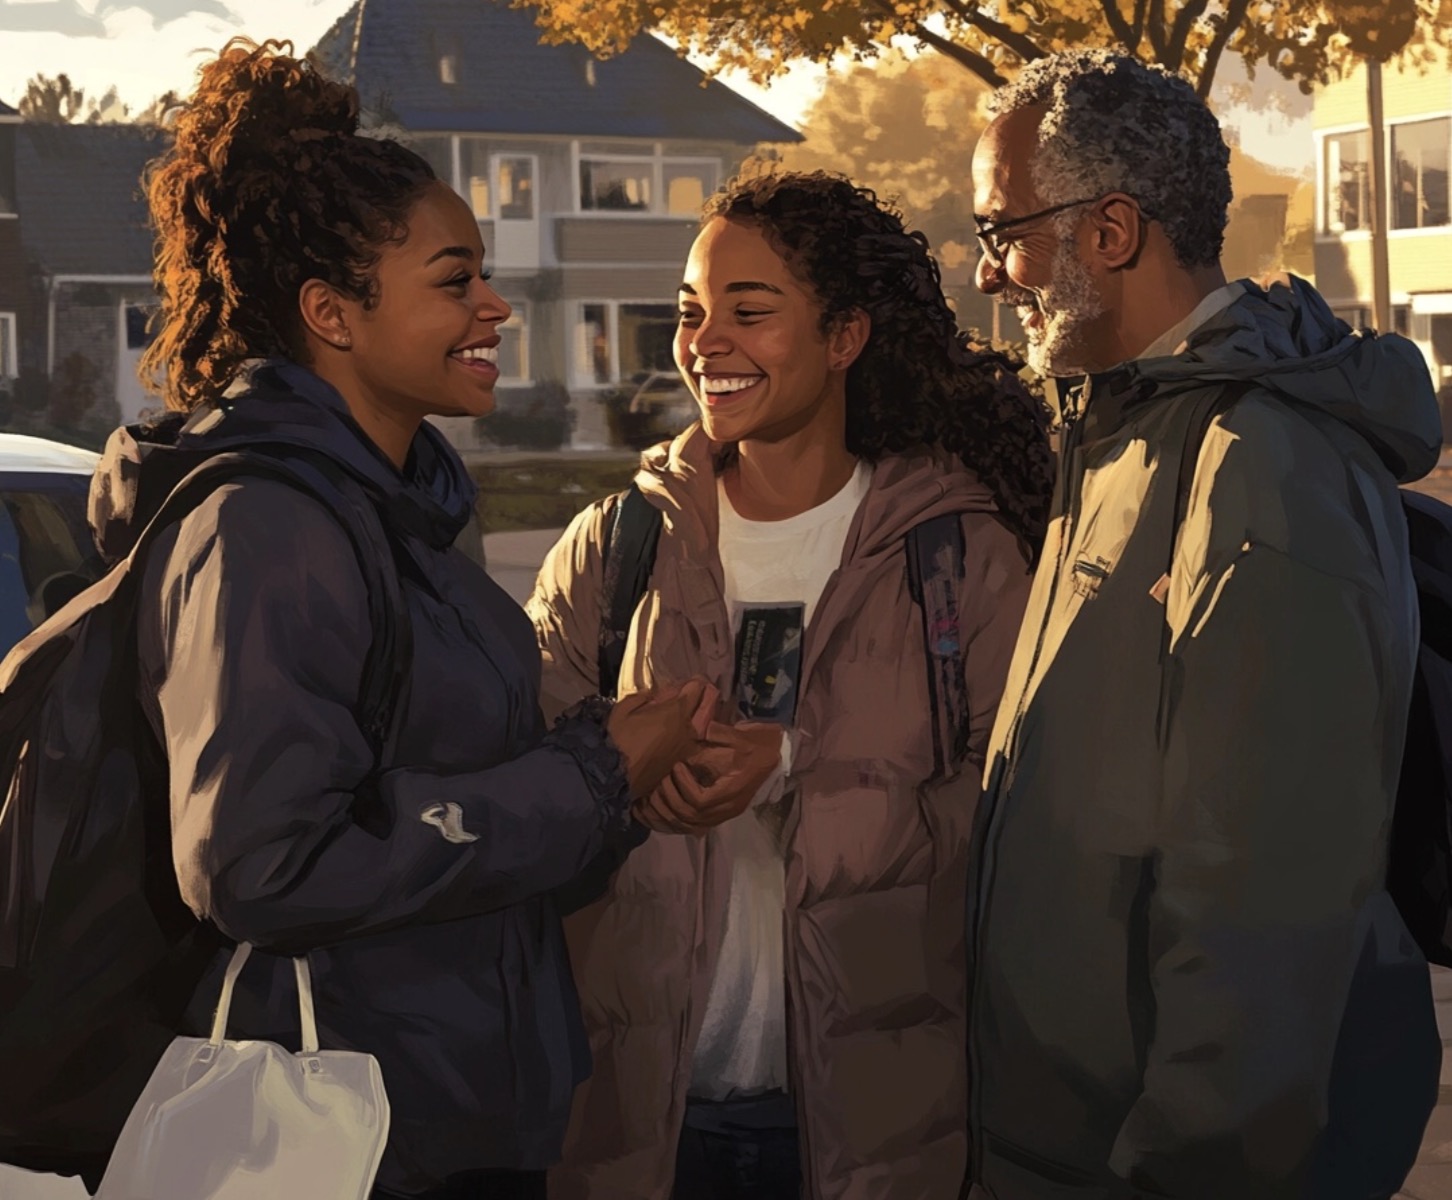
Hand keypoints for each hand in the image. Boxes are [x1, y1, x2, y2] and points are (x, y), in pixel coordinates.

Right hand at [607, 677, 717, 797]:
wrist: (615, 776)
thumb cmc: (618, 739)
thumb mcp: (623, 709)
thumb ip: (642, 698)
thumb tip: (654, 696)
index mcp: (675, 711)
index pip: (695, 690)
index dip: (694, 683)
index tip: (693, 680)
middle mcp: (687, 728)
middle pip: (705, 707)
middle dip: (706, 696)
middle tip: (702, 691)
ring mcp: (687, 746)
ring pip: (702, 726)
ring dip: (701, 717)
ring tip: (695, 712)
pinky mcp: (682, 762)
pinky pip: (693, 742)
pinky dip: (693, 734)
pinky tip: (684, 733)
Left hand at [633, 721, 782, 834]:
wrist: (773, 757)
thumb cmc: (756, 746)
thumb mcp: (740, 736)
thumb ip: (717, 734)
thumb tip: (693, 727)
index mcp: (732, 791)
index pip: (700, 801)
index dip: (683, 786)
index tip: (676, 765)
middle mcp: (726, 809)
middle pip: (689, 817)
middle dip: (668, 799)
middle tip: (658, 779)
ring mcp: (721, 815)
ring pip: (685, 826)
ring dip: (665, 813)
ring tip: (652, 794)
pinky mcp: (714, 816)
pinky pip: (687, 827)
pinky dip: (669, 821)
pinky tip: (655, 809)